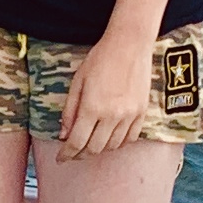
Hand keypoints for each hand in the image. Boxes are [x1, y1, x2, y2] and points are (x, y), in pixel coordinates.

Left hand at [57, 26, 156, 158]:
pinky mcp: (141, 112)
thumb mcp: (77, 82)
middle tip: (73, 154)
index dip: (67, 154)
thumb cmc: (100, 59)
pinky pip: (130, 138)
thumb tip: (64, 135)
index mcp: (92, 107)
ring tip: (90, 145)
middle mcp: (112, 116)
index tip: (61, 158)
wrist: (129, 44)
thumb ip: (70, 111)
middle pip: (94, 149)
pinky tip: (109, 139)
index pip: (77, 142)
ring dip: (99, 149)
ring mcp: (129, 115)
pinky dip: (118, 143)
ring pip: (112, 146)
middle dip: (80, 155)